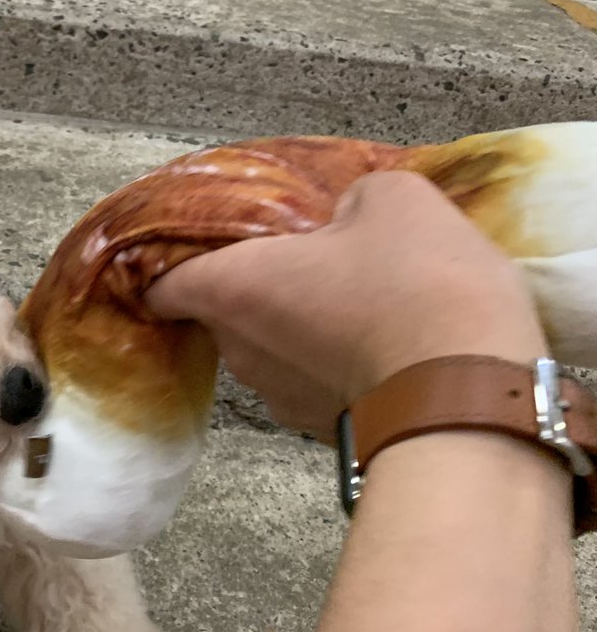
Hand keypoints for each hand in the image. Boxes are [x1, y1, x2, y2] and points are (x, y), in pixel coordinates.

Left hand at [146, 171, 547, 439]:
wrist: (468, 398)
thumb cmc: (415, 284)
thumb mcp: (393, 200)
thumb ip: (349, 199)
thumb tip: (345, 220)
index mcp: (232, 288)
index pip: (163, 284)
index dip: (174, 264)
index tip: (204, 248)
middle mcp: (239, 350)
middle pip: (224, 312)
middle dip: (258, 288)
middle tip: (310, 260)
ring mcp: (277, 398)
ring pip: (270, 350)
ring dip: (298, 327)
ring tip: (357, 303)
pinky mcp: (319, 432)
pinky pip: (313, 382)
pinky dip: (332, 364)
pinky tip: (381, 345)